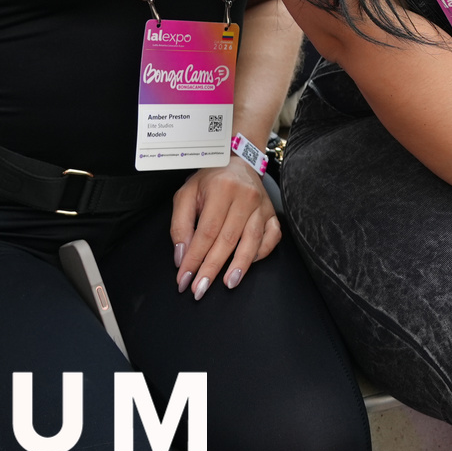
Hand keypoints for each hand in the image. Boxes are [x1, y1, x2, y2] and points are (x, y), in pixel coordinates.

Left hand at [170, 157, 280, 299]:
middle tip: (200, 289)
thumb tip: (182, 256)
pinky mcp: (272, 213)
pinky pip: (272, 237)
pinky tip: (248, 264)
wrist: (238, 161)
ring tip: (228, 284)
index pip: (206, 232)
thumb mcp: (186, 194)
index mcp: (221, 190)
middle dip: (212, 268)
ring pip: (252, 241)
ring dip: (239, 266)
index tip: (185, 278)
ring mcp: (262, 206)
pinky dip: (261, 253)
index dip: (195, 258)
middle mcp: (245, 197)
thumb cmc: (210, 179)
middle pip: (228, 240)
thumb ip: (180, 225)